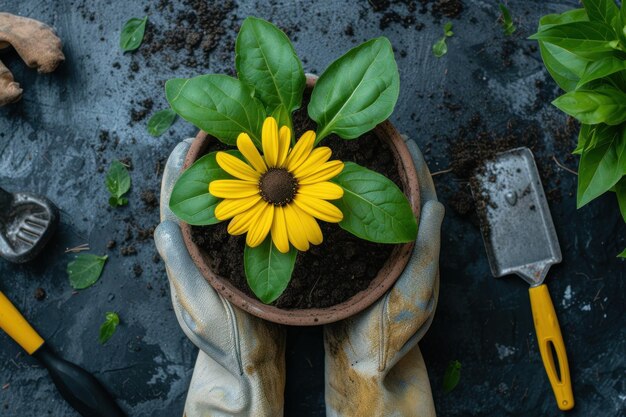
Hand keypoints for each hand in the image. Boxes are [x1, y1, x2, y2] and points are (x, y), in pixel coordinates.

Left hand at [154, 138, 285, 416]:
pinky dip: (238, 200)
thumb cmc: (225, 340)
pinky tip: (250, 185)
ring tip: (226, 151)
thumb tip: (162, 228)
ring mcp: (214, 258)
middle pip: (190, 202)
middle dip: (194, 168)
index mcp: (183, 261)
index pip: (173, 209)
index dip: (176, 175)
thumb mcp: (201, 308)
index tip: (184, 145)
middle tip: (205, 137)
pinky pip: (233, 224)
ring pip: (212, 210)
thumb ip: (182, 271)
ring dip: (216, 179)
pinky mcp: (233, 263)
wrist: (249, 364)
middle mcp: (196, 254)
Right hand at [324, 137, 443, 416]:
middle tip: (373, 139)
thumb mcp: (417, 287)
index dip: (414, 167)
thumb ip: (426, 247)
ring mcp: (377, 252)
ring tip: (352, 155)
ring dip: (368, 180)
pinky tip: (331, 192)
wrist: (363, 360)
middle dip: (389, 166)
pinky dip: (347, 204)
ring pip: (374, 207)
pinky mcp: (355, 261)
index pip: (421, 196)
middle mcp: (400, 245)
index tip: (402, 139)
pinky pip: (354, 226)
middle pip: (398, 196)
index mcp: (419, 247)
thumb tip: (436, 203)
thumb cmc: (393, 329)